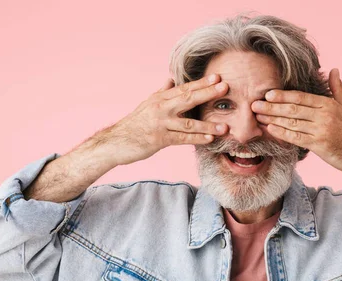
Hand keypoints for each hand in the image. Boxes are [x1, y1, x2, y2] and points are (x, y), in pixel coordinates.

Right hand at [95, 74, 229, 165]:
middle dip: (207, 93)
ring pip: (187, 122)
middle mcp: (161, 107)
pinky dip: (196, 139)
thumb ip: (162, 92)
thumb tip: (170, 79)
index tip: (218, 77)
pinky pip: (181, 139)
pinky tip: (209, 140)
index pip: (184, 88)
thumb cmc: (135, 124)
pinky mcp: (159, 139)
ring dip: (207, 125)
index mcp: (160, 98)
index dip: (202, 83)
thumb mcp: (147, 104)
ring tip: (224, 126)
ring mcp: (160, 123)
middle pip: (188, 98)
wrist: (116, 141)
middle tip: (225, 87)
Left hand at [251, 68, 341, 177]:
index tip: (267, 94)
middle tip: (254, 104)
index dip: (283, 95)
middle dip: (271, 106)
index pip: (301, 97)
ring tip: (257, 117)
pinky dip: (281, 133)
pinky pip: (296, 137)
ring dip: (272, 119)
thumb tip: (333, 70)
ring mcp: (321, 130)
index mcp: (329, 104)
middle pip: (292, 108)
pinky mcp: (319, 145)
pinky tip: (270, 130)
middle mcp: (324, 115)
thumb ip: (338, 88)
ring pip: (292, 122)